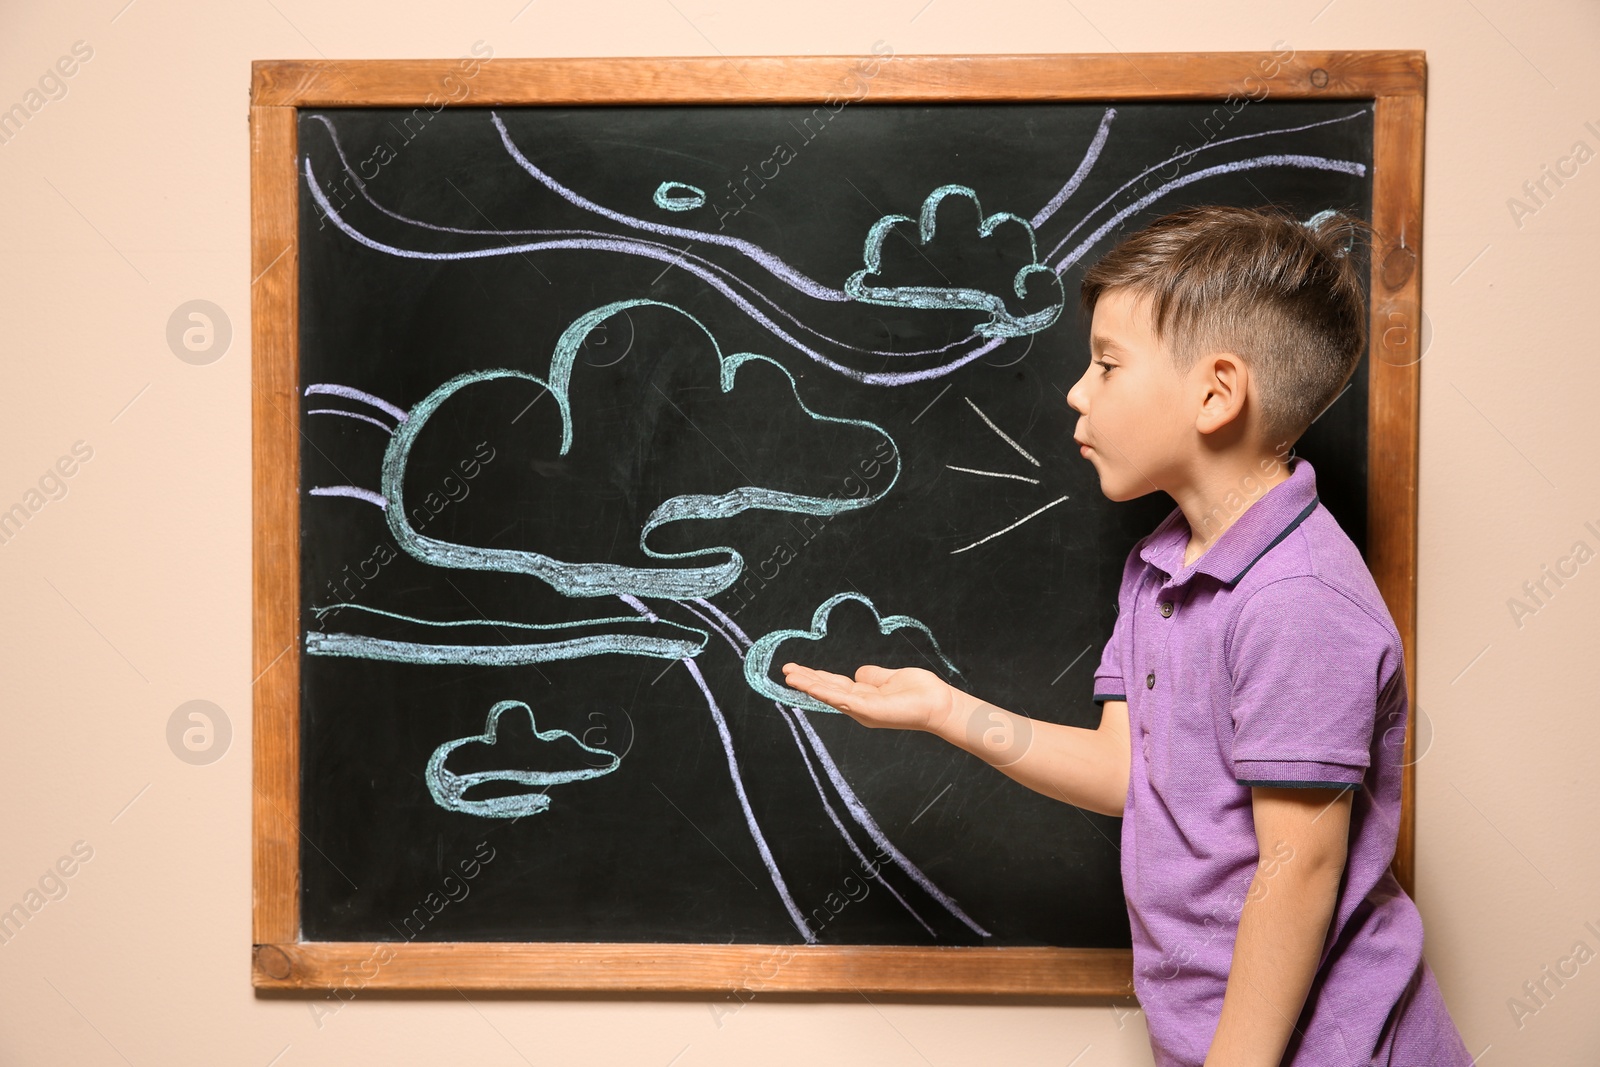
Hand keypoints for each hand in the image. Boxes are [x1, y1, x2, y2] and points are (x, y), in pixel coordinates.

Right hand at [780, 662, 958, 734]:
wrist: (938, 704)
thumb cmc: (919, 692)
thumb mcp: (889, 678)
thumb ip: (872, 676)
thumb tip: (857, 672)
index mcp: (863, 697)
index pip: (835, 686)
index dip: (816, 677)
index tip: (798, 670)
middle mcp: (859, 706)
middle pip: (827, 690)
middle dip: (805, 680)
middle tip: (785, 671)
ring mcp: (862, 710)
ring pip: (829, 695)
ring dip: (808, 685)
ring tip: (789, 676)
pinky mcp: (867, 710)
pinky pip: (841, 699)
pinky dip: (824, 691)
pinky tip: (810, 685)